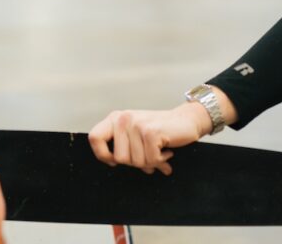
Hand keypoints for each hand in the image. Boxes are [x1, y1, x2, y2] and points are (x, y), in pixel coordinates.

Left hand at [87, 103, 209, 175]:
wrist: (186, 120)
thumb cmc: (160, 131)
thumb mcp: (134, 135)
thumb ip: (121, 146)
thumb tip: (112, 162)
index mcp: (116, 118)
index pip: (95, 138)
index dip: (103, 154)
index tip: (114, 160)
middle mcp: (124, 119)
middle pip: (119, 158)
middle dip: (136, 162)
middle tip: (148, 154)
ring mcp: (137, 124)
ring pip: (135, 162)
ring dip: (151, 162)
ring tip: (159, 150)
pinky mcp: (150, 132)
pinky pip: (150, 160)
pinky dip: (160, 160)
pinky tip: (166, 150)